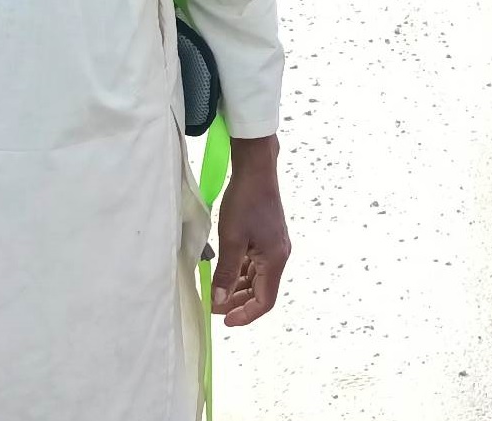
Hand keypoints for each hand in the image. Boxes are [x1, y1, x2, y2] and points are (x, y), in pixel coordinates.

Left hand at [212, 139, 289, 325]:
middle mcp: (278, 255)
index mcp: (275, 259)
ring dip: (237, 287)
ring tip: (215, 291)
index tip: (224, 321)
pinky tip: (223, 272)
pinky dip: (239, 271)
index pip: (265, 300)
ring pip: (256, 277)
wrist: (256, 169)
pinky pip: (254, 263)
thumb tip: (219, 300)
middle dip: (238, 302)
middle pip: (261, 290)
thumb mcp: (231, 239)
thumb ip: (226, 273)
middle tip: (213, 306)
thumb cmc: (245, 201)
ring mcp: (273, 245)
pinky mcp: (266, 237)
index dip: (246, 315)